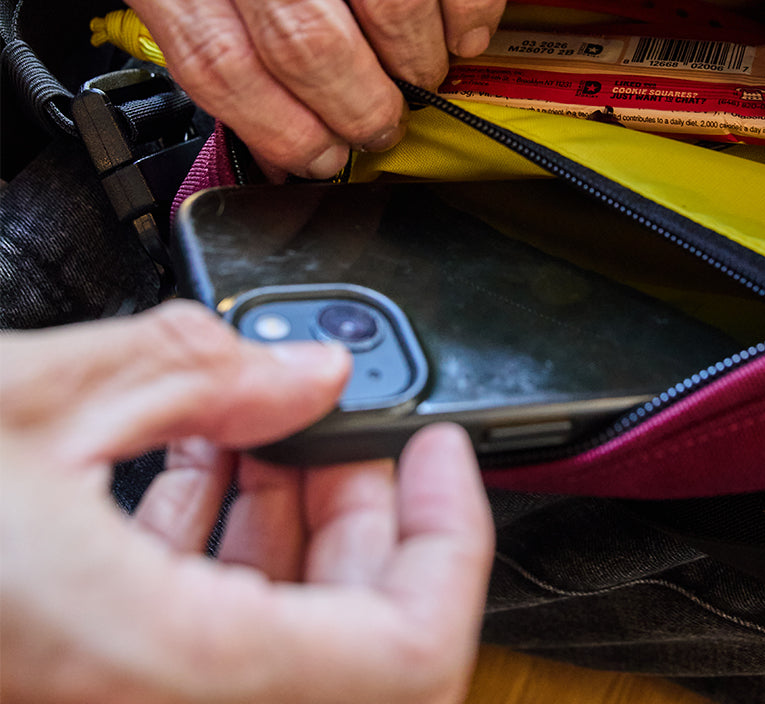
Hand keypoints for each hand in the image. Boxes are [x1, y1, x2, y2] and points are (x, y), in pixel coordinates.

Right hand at [1, 302, 494, 702]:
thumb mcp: (40, 396)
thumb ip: (199, 372)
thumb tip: (307, 366)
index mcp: (159, 665)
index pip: (408, 655)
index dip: (450, 544)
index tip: (443, 452)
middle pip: (358, 631)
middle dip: (364, 508)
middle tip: (335, 417)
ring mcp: (127, 697)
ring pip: (288, 627)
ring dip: (296, 518)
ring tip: (263, 424)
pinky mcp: (100, 675)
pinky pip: (215, 623)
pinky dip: (230, 543)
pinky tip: (196, 463)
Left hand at [70, 0, 507, 179]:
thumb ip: (200, 3)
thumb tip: (283, 123)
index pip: (215, 56)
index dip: (284, 129)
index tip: (322, 154)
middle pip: (307, 33)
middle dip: (362, 107)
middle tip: (382, 123)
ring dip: (421, 59)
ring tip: (425, 72)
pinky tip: (468, 22)